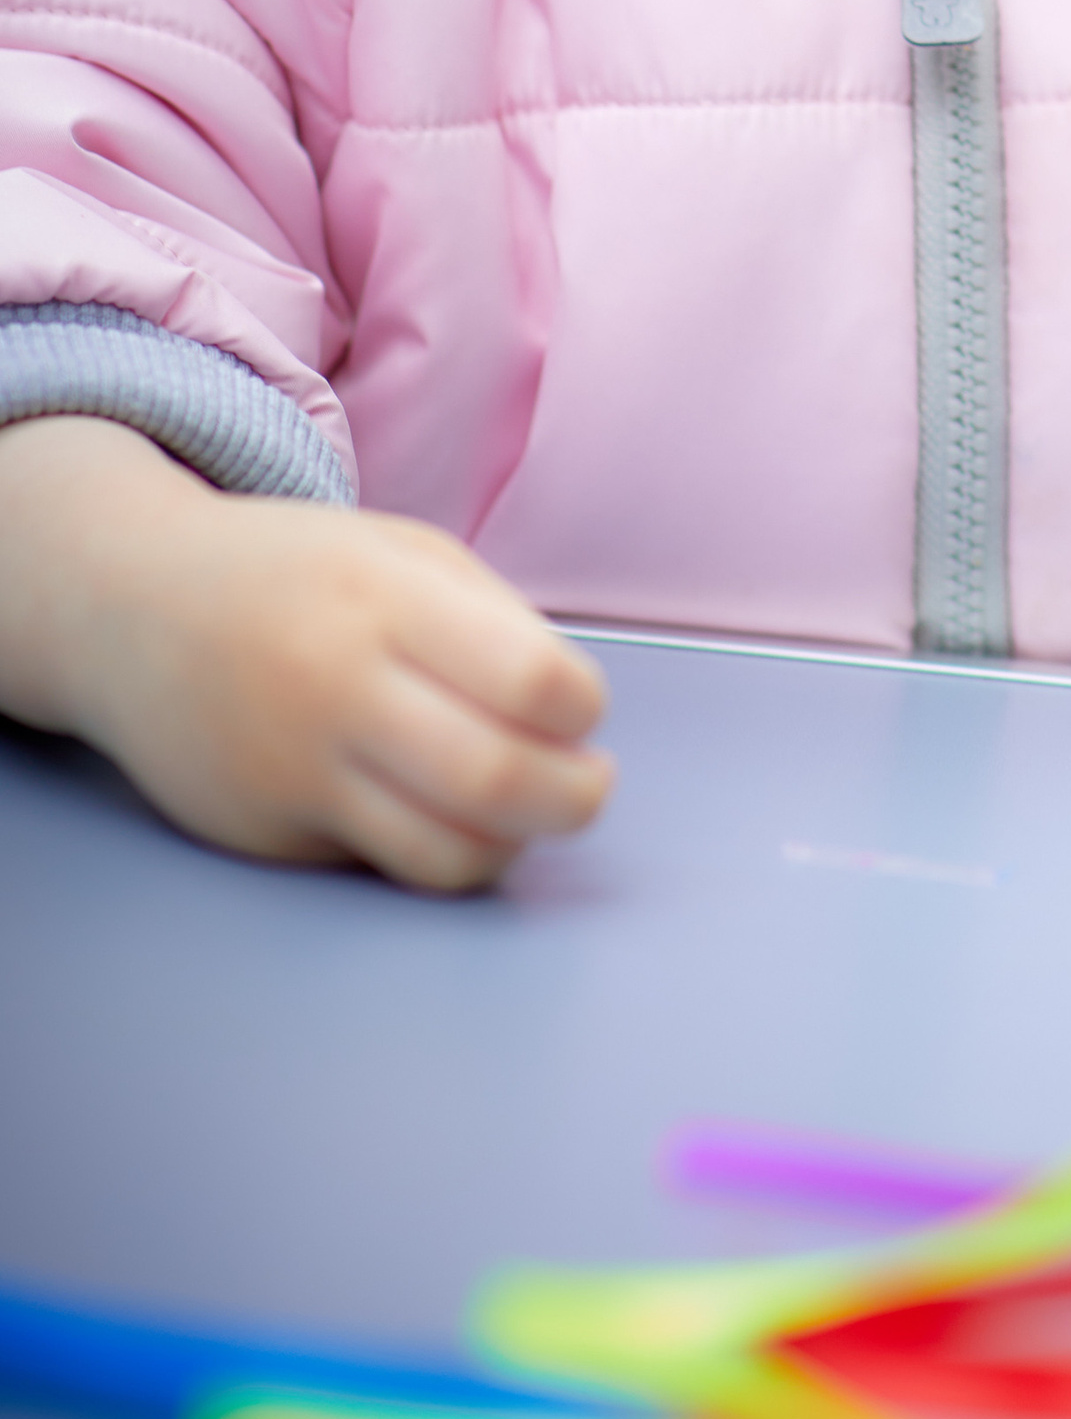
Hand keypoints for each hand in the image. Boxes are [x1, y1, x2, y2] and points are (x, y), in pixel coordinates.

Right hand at [0, 415, 612, 890]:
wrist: (130, 610)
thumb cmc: (296, 575)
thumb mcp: (403, 553)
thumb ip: (493, 622)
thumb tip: (573, 716)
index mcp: (384, 601)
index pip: (529, 680)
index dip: (581, 706)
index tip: (581, 706)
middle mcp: (336, 691)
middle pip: (497, 780)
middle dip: (575, 799)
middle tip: (590, 787)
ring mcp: (293, 774)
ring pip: (444, 854)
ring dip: (513, 844)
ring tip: (525, 811)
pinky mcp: (264, 837)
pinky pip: (380, 865)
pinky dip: (433, 849)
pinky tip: (437, 809)